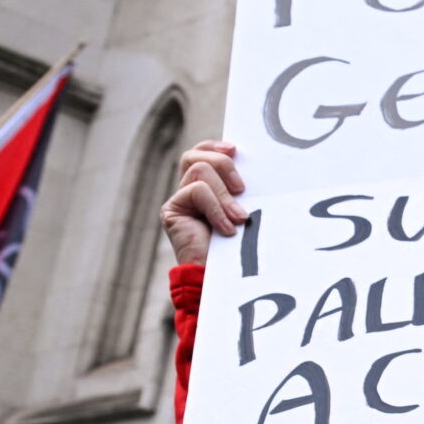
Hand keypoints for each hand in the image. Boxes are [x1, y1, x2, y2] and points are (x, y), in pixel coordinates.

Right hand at [161, 140, 247, 267]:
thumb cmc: (237, 247)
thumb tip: (252, 166)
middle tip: (241, 188)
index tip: (235, 148)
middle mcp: (188, 191)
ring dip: (224, 194)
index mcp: (205, 187)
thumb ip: (240, 191)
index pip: (200, 154)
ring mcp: (178, 200)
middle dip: (223, 164)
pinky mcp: (171, 210)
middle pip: (195, 155)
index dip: (213, 146)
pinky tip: (226, 229)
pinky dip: (216, 208)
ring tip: (238, 218)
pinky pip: (197, 191)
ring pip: (199, 170)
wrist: (218, 277)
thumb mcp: (242, 210)